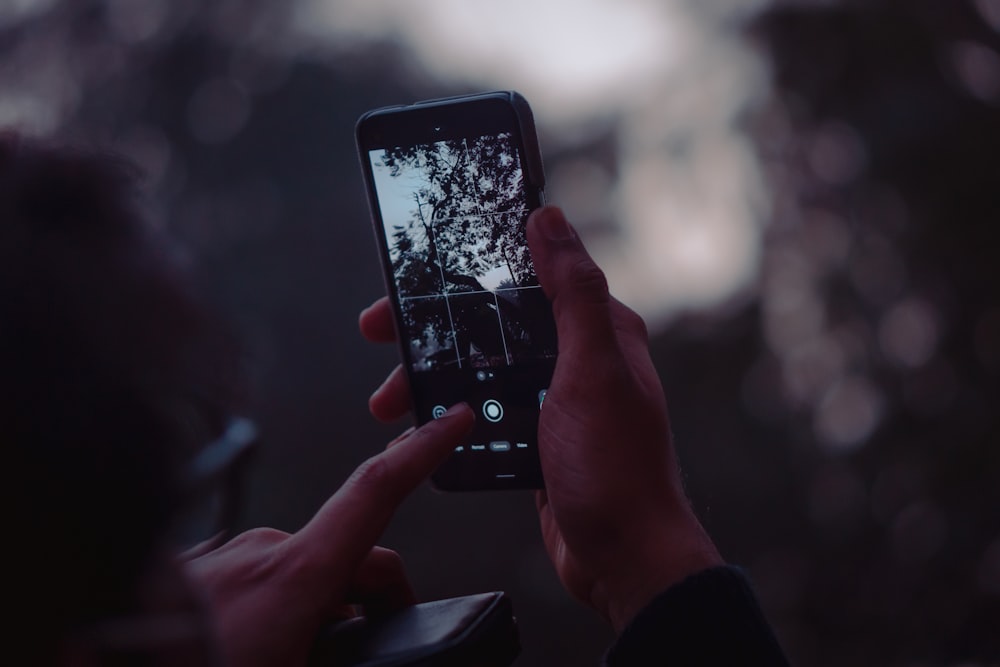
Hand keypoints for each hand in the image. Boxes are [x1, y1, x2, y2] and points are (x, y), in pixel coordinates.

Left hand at [183, 405, 474, 666]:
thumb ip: (342, 653)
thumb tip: (362, 647)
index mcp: (296, 576)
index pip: (376, 491)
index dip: (424, 451)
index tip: (452, 419)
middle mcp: (261, 551)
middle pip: (346, 555)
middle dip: (368, 596)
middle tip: (365, 642)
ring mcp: (223, 557)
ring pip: (297, 569)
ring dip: (311, 606)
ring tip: (288, 654)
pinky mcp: (193, 567)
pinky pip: (251, 576)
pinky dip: (266, 604)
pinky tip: (247, 644)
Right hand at [358, 206, 720, 632]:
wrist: (625, 561)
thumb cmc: (616, 469)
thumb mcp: (591, 373)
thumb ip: (574, 295)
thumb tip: (549, 218)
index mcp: (597, 331)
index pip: (525, 277)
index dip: (468, 269)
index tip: (415, 274)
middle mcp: (577, 359)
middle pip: (493, 324)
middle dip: (433, 328)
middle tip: (378, 332)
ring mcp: (555, 401)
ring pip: (482, 369)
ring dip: (432, 377)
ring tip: (385, 399)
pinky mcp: (538, 439)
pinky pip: (484, 412)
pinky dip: (449, 414)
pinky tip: (415, 425)